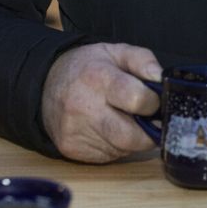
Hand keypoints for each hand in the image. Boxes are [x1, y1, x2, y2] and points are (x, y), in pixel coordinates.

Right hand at [40, 42, 162, 162]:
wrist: (45, 85)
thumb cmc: (87, 68)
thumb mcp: (116, 52)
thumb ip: (143, 60)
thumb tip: (161, 80)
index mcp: (98, 78)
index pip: (136, 99)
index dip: (153, 103)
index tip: (155, 102)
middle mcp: (83, 107)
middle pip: (131, 136)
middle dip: (148, 132)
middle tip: (149, 120)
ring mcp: (75, 131)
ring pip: (122, 149)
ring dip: (132, 140)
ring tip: (124, 120)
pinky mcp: (71, 148)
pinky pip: (107, 156)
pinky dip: (116, 146)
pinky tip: (109, 129)